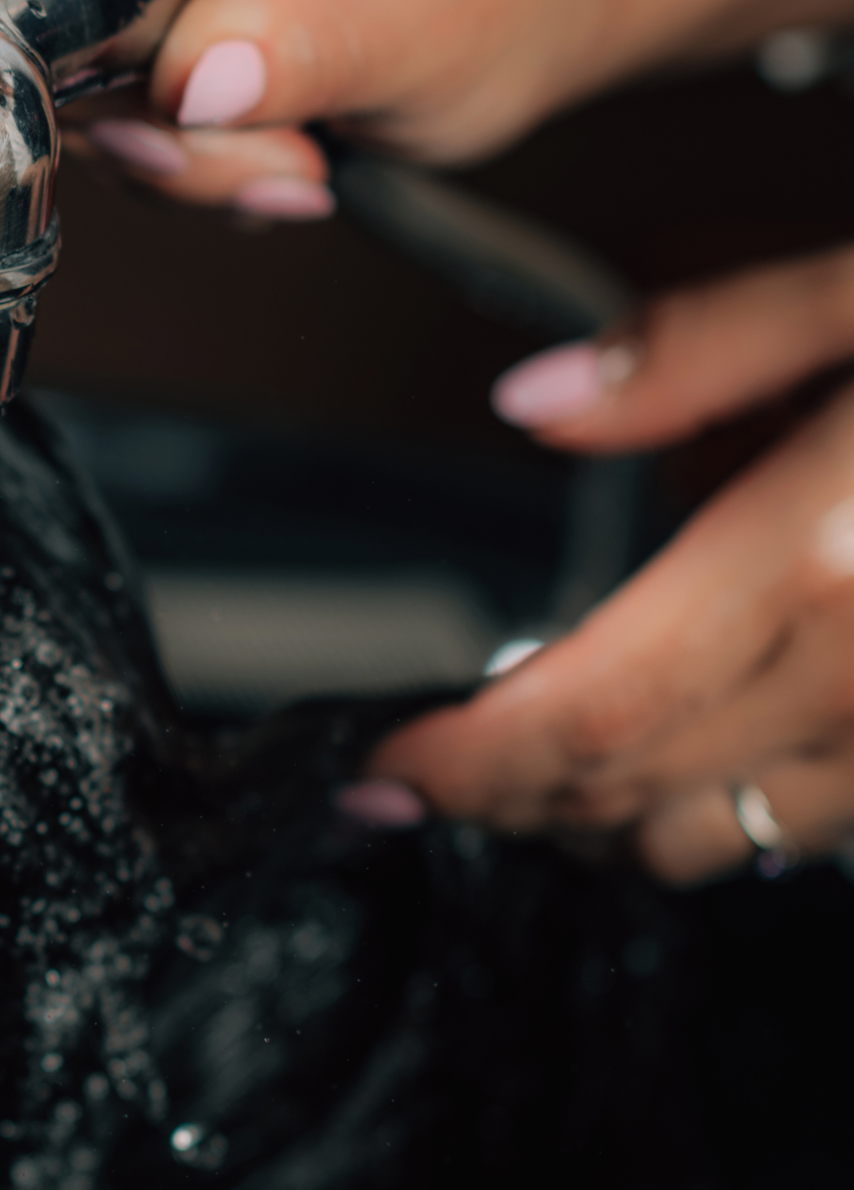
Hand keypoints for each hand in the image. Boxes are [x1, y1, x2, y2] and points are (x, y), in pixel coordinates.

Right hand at [0, 0, 617, 218]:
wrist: (504, 6)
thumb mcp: (449, 30)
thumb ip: (324, 47)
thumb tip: (197, 77)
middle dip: (133, 54)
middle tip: (252, 134)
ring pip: (39, 13)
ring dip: (149, 122)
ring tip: (276, 150)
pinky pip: (55, 70)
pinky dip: (144, 137)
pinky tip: (241, 143)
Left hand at [366, 242, 853, 881]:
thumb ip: (694, 349)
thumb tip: (536, 399)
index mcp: (822, 565)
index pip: (584, 712)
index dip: (462, 762)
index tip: (380, 768)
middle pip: (627, 794)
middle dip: (500, 801)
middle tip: (414, 782)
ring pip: (716, 840)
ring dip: (597, 820)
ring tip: (519, 773)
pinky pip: (815, 833)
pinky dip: (718, 815)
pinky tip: (680, 761)